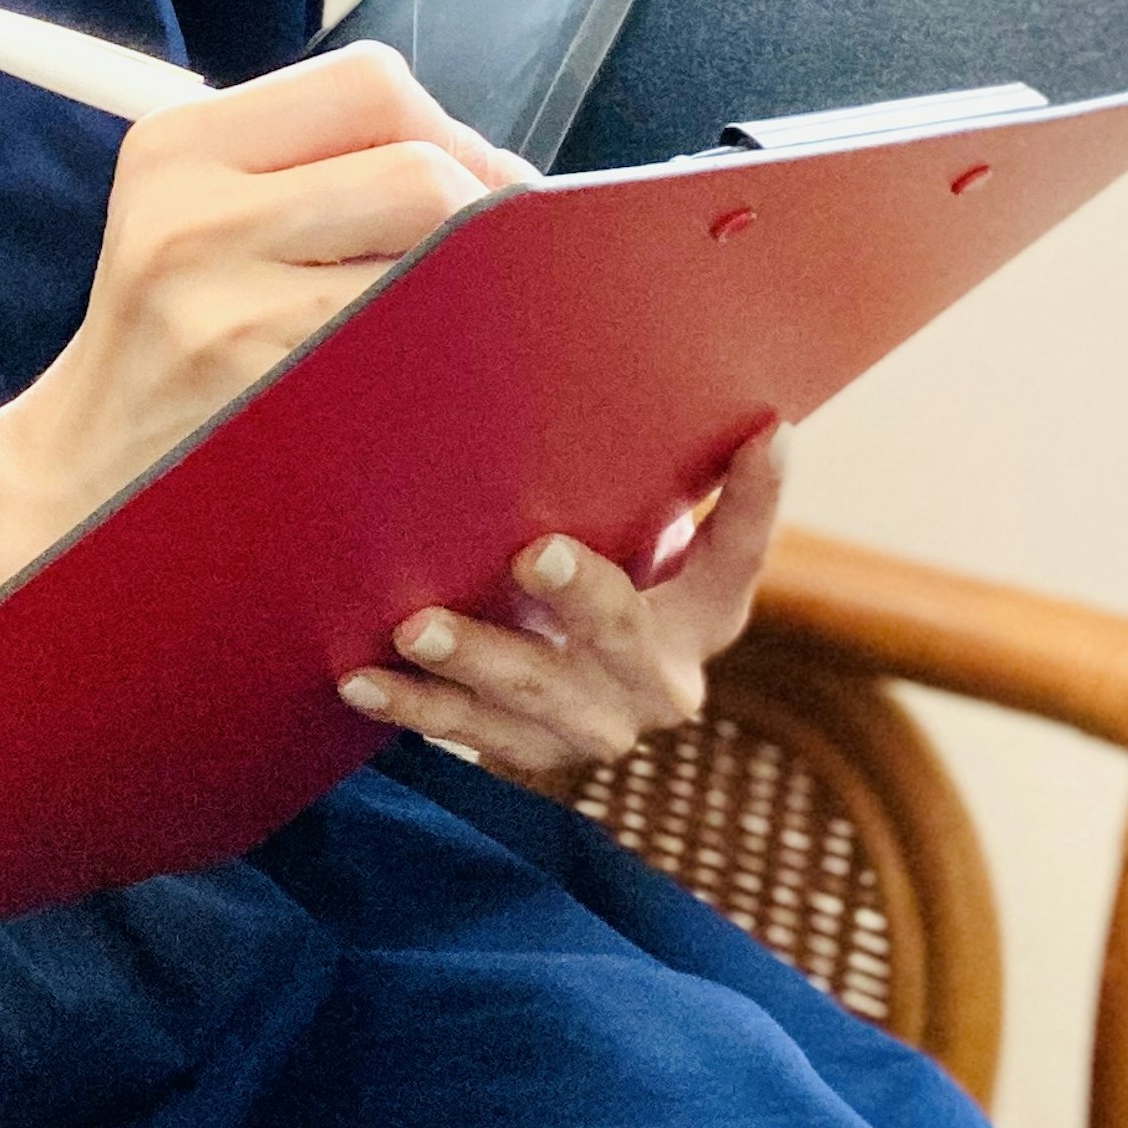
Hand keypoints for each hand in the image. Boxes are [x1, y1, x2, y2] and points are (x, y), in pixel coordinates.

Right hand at [2, 43, 527, 521]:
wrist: (75, 489)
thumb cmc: (172, 348)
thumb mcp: (197, 221)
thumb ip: (321, 168)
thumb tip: (492, 171)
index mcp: (178, 147)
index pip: (371, 86)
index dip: (451, 132)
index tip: (475, 185)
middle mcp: (192, 219)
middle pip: (418, 174)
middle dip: (482, 218)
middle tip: (493, 267)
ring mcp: (227, 319)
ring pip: (434, 270)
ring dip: (476, 300)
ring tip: (458, 329)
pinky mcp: (269, 410)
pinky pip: (416, 364)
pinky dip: (451, 369)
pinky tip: (432, 388)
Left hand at [334, 419, 789, 781]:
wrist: (590, 677)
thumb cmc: (618, 561)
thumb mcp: (649, 523)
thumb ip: (668, 471)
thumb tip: (716, 378)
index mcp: (708, 612)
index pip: (741, 550)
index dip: (755, 496)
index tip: (765, 433)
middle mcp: (661, 678)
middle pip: (623, 631)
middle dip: (579, 595)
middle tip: (534, 552)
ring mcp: (596, 724)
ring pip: (534, 692)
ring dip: (473, 658)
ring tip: (414, 627)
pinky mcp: (530, 749)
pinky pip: (468, 730)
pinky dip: (413, 705)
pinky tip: (362, 679)